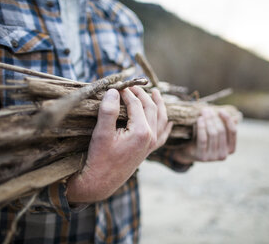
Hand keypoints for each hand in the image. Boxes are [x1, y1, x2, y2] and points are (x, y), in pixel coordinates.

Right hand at [66, 87, 171, 202]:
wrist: (101, 182)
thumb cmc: (100, 158)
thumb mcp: (101, 133)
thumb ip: (108, 110)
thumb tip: (114, 91)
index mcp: (141, 131)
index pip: (136, 104)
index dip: (127, 92)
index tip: (117, 86)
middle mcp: (151, 137)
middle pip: (151, 108)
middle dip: (142, 94)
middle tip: (132, 85)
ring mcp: (152, 145)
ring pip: (161, 119)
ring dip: (159, 105)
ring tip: (155, 93)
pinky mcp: (149, 151)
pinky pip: (163, 136)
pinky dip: (166, 126)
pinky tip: (169, 121)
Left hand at [173, 107, 236, 164]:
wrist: (190, 152)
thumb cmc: (206, 140)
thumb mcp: (217, 134)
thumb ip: (226, 126)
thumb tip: (237, 117)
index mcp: (231, 149)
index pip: (233, 132)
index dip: (228, 120)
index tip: (221, 110)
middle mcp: (223, 155)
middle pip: (221, 131)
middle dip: (214, 118)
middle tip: (207, 110)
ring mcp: (213, 157)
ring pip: (212, 134)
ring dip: (208, 121)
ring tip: (203, 112)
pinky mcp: (202, 156)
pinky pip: (203, 139)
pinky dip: (201, 127)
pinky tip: (200, 119)